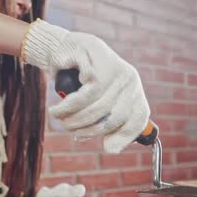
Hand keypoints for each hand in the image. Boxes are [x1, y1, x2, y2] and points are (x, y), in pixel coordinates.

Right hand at [23, 20, 149, 152]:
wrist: (64, 47)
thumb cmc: (81, 78)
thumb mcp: (97, 100)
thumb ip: (105, 122)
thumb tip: (111, 149)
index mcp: (133, 88)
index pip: (139, 117)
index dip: (125, 136)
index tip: (108, 148)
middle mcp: (130, 78)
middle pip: (115, 117)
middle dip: (89, 130)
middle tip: (71, 130)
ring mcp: (116, 71)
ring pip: (98, 108)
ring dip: (75, 120)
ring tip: (61, 120)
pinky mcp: (98, 65)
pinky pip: (85, 97)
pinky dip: (68, 107)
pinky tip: (57, 109)